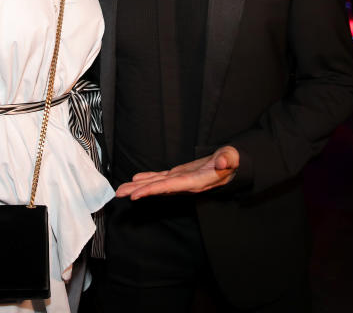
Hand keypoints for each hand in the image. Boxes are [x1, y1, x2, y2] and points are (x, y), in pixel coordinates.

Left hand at [115, 146, 239, 199]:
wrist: (232, 165)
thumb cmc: (232, 161)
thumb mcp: (233, 157)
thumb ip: (229, 159)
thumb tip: (224, 161)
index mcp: (196, 182)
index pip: (171, 187)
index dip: (153, 191)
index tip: (136, 195)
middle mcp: (185, 184)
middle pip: (158, 188)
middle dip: (139, 191)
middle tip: (119, 194)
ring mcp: (181, 180)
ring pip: (156, 184)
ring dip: (139, 187)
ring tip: (121, 190)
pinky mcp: (180, 175)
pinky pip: (161, 178)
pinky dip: (148, 178)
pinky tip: (136, 179)